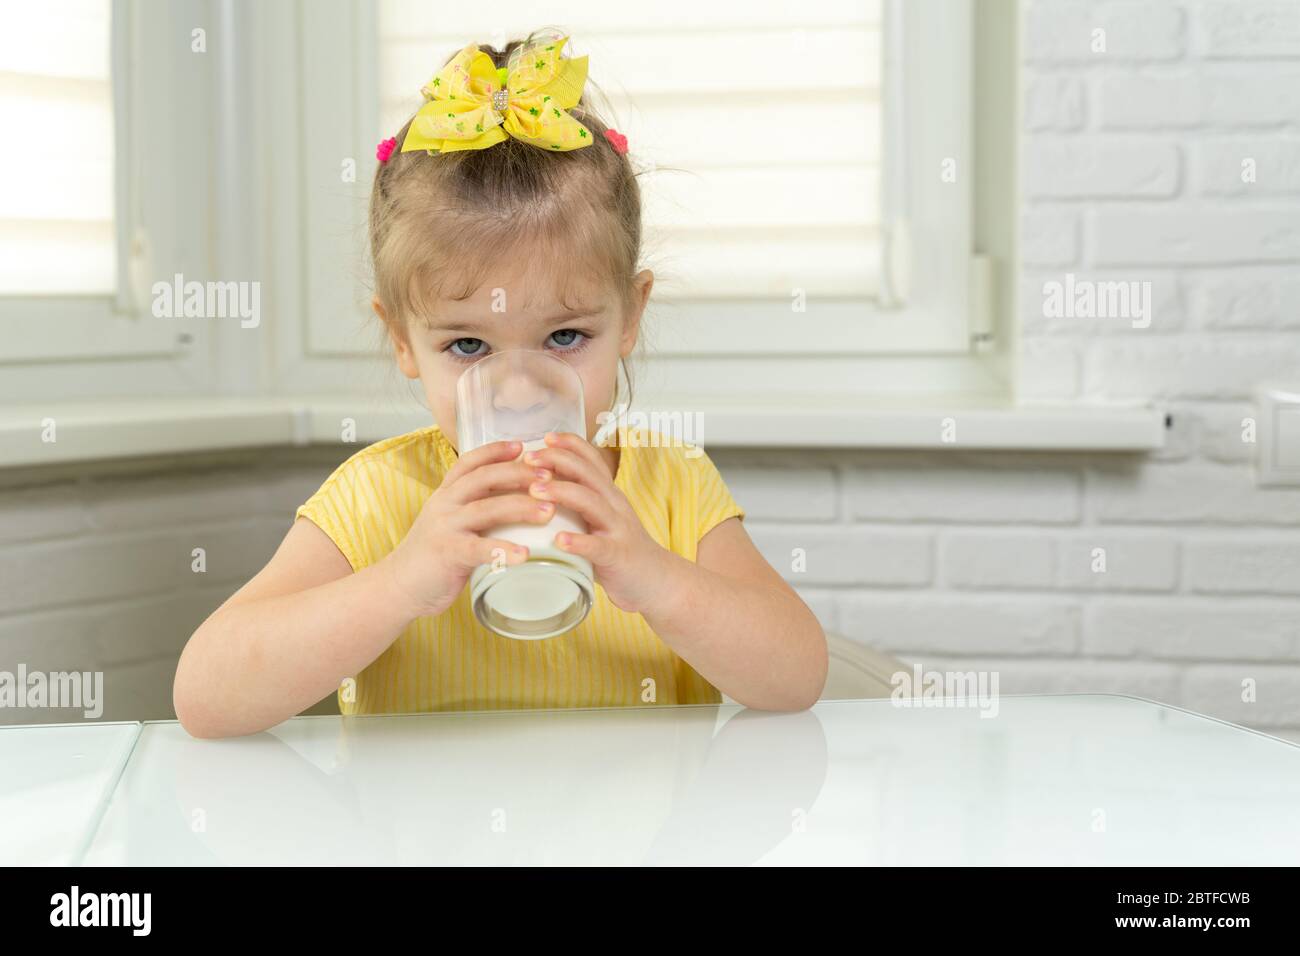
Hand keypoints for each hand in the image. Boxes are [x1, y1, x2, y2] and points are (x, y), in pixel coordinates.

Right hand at [377, 439, 558, 618]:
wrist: (399, 585)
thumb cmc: (434, 554)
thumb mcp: (450, 521)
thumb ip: (475, 508)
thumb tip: (517, 499)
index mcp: (446, 493)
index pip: (470, 462)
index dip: (495, 451)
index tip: (523, 446)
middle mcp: (444, 504)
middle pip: (484, 478)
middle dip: (519, 474)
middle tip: (550, 478)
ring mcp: (444, 527)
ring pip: (486, 509)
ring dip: (520, 508)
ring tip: (549, 512)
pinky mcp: (447, 553)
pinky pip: (479, 549)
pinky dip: (503, 550)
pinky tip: (524, 555)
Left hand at [522, 431, 676, 615]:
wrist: (656, 579)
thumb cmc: (619, 548)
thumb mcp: (601, 518)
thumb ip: (578, 503)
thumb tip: (537, 487)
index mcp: (608, 493)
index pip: (590, 459)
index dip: (568, 444)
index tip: (544, 438)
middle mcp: (614, 505)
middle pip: (587, 473)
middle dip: (557, 461)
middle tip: (528, 460)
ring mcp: (618, 529)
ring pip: (591, 502)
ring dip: (562, 492)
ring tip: (535, 491)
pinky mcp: (617, 555)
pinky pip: (597, 546)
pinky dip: (578, 542)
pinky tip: (559, 541)